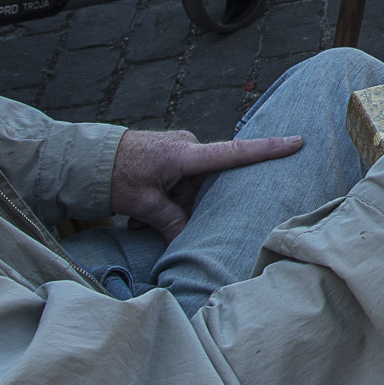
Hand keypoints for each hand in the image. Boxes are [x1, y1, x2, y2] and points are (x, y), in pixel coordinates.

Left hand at [110, 128, 303, 238]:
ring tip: (144, 215)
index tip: (297, 142)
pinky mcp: (170, 155)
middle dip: (191, 202)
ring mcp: (178, 149)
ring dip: (175, 203)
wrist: (86, 158)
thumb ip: (171, 221)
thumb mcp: (143, 205)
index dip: (268, 149)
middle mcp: (186, 147)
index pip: (234, 152)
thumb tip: (188, 242)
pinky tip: (143, 209)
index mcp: (185, 155)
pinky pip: (180, 181)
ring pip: (191, 184)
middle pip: (208, 180)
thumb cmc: (115, 175)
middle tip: (168, 213)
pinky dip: (168, 198)